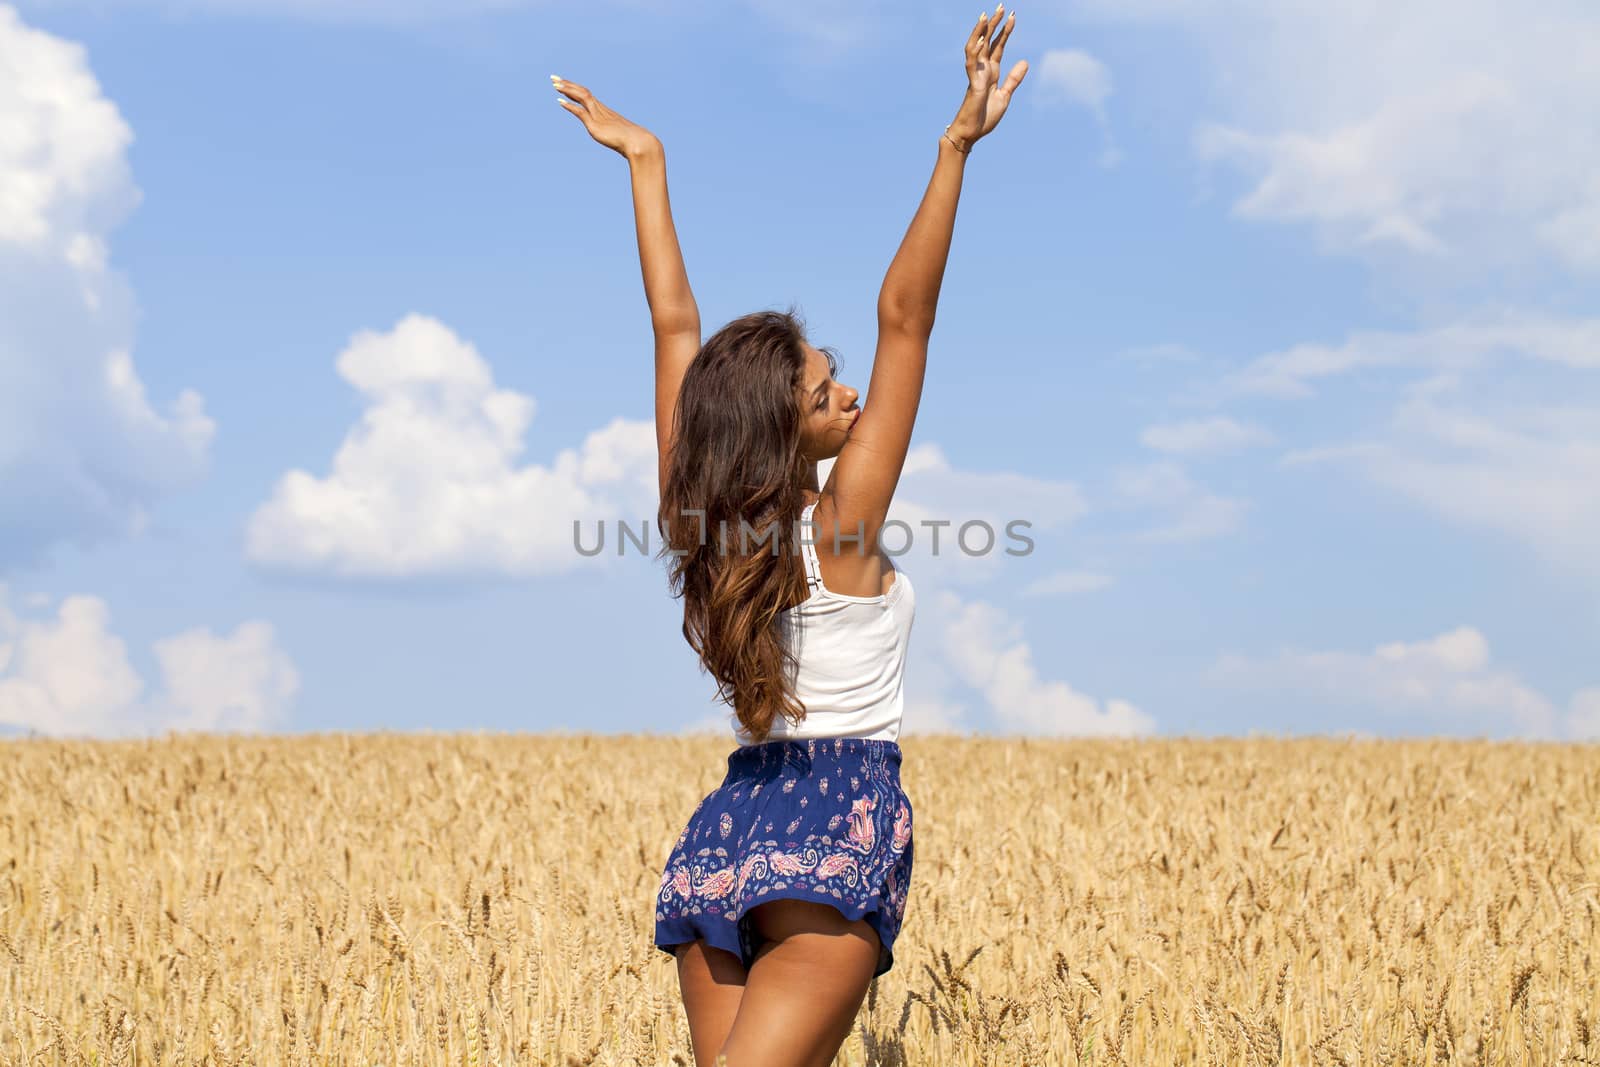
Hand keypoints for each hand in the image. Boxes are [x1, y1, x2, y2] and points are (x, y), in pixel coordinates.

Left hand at [552, 76, 660, 160]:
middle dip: (568, 85)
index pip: (587, 96)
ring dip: (567, 89)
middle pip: (582, 92)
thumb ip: (618, 137)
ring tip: (555, 84)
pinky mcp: (595, 124)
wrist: (639, 143)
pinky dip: (570, 106)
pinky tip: (560, 101)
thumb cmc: (633, 142)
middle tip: (554, 78)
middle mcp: (601, 110)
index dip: (575, 89)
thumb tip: (621, 142)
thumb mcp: (621, 138)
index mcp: (605, 112)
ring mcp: (598, 116)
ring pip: (581, 96)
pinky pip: (581, 111)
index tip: (565, 84)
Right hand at [946, 4, 1027, 146]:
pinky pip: (972, 62)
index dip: (1005, 32)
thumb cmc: (984, 118)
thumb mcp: (1004, 96)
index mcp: (991, 73)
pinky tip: (981, 37)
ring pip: (977, 47)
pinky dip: (975, 49)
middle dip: (994, 24)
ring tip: (988, 14)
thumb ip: (1013, 79)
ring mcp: (976, 75)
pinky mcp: (972, 83)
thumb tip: (1025, 61)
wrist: (971, 134)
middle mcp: (982, 70)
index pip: (998, 47)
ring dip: (982, 31)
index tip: (1013, 17)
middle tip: (1002, 6)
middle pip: (988, 42)